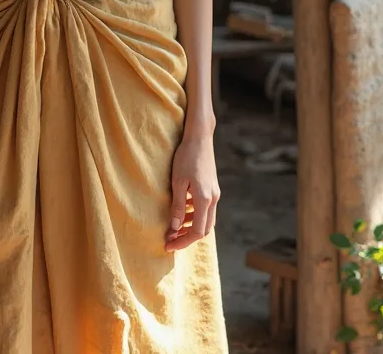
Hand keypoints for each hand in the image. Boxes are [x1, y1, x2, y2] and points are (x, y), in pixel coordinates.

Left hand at [164, 132, 219, 251]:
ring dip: (191, 226)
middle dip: (187, 237)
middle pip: (204, 229)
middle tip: (170, 239)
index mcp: (204, 199)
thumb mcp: (178, 182)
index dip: (182, 241)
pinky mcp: (212, 188)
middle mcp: (213, 199)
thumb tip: (174, 228)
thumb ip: (177, 206)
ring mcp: (214, 193)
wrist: (200, 138)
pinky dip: (194, 215)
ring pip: (206, 220)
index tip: (168, 245)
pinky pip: (206, 209)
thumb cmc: (186, 157)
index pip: (197, 231)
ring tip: (173, 228)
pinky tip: (182, 212)